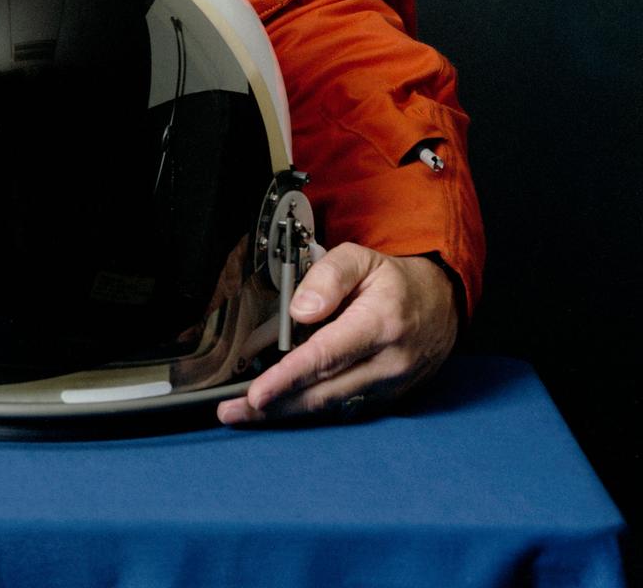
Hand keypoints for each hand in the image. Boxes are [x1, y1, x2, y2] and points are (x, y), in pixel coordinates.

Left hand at [217, 245, 457, 426]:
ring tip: (244, 414)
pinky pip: (342, 409)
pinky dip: (309, 410)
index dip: (288, 377)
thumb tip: (299, 310)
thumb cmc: (395, 282)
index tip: (257, 393)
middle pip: (323, 391)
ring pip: (330, 406)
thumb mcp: (361, 259)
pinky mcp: (386, 400)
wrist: (442, 307)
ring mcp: (389, 387)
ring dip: (286, 413)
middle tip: (232, 411)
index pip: (326, 355)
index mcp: (379, 323)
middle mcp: (386, 363)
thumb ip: (327, 277)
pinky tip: (279, 408)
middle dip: (275, 405)